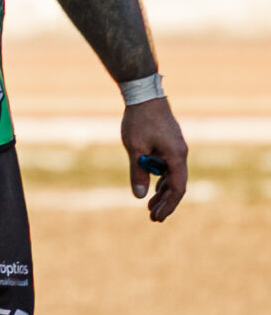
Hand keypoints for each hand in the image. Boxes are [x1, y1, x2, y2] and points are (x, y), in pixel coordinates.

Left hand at [123, 97, 188, 221]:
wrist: (144, 96)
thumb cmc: (139, 120)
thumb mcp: (135, 148)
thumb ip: (137, 172)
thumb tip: (139, 196)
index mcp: (176, 156)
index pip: (177, 188)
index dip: (168, 204)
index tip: (157, 217)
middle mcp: (180, 154)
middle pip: (176, 185)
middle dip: (166, 202)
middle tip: (154, 218)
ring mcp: (176, 149)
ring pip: (173, 177)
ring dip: (163, 193)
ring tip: (150, 207)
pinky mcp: (169, 145)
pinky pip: (169, 168)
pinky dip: (161, 180)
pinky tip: (153, 188)